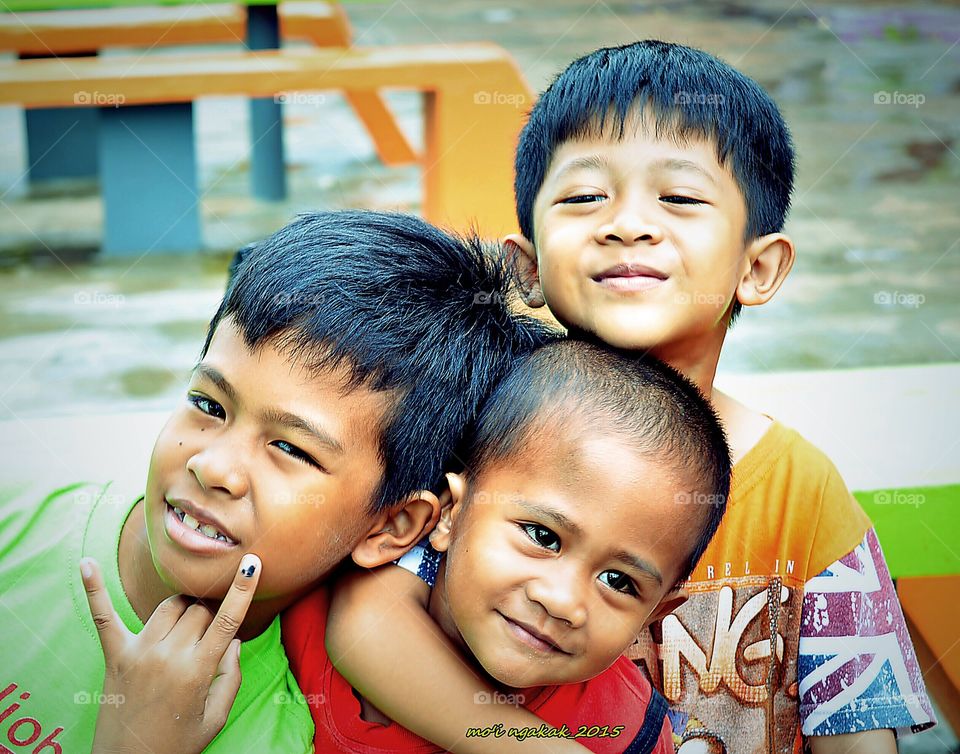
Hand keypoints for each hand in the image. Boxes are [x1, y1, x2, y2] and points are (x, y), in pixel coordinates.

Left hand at [81, 553, 261, 753]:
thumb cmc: (177, 746)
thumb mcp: (216, 717)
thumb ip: (231, 677)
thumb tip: (234, 641)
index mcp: (197, 671)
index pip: (226, 620)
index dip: (242, 589)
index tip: (252, 563)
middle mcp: (168, 656)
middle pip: (199, 610)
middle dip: (212, 612)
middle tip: (212, 628)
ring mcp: (139, 653)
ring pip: (169, 607)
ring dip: (184, 606)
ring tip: (188, 621)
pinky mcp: (115, 656)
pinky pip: (103, 617)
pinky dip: (94, 589)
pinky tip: (85, 564)